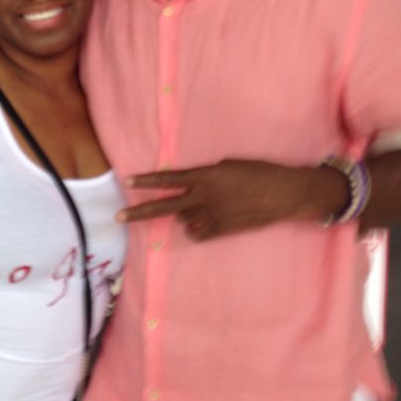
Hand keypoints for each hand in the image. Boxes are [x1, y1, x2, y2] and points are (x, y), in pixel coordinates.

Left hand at [116, 160, 344, 239]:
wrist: (283, 194)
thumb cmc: (258, 172)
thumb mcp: (228, 166)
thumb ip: (205, 176)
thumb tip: (191, 187)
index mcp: (206, 176)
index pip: (169, 179)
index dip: (147, 181)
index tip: (128, 181)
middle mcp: (205, 197)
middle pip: (164, 207)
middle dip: (139, 212)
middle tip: (117, 217)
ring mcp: (212, 216)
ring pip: (183, 220)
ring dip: (186, 214)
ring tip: (206, 205)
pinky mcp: (222, 230)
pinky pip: (198, 233)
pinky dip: (197, 228)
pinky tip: (208, 220)